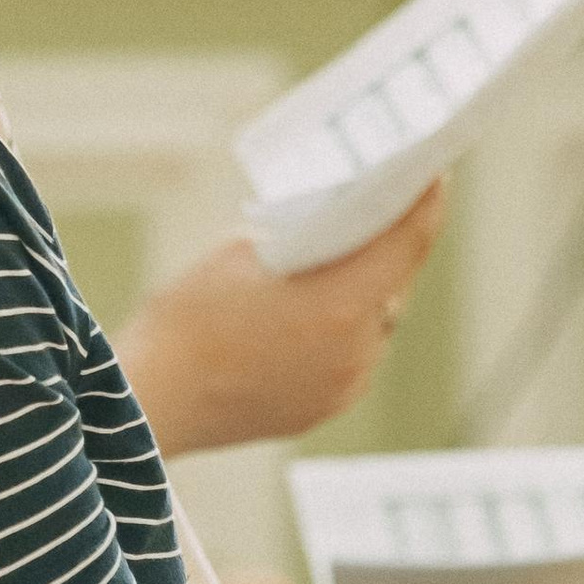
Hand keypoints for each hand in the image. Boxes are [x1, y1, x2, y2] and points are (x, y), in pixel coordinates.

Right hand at [116, 182, 445, 456]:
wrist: (148, 404)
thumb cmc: (183, 323)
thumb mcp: (238, 252)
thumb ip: (296, 240)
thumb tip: (325, 235)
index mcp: (339, 304)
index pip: (408, 243)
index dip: (426, 203)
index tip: (435, 175)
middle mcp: (354, 350)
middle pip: (393, 285)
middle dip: (387, 249)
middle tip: (377, 213)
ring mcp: (342, 386)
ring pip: (372, 326)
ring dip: (361, 295)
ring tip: (331, 269)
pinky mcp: (321, 409)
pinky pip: (349, 359)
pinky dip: (339, 333)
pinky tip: (305, 318)